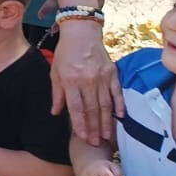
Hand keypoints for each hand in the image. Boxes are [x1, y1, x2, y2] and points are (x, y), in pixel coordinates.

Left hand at [51, 20, 120, 142]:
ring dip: (106, 122)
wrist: (82, 32)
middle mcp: (87, 81)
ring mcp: (102, 77)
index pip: (76, 108)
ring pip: (105, 104)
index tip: (82, 137)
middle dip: (93, 128)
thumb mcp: (55, 72)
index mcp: (70, 81)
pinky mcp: (113, 73)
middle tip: (95, 143)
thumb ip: (57, 93)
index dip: (79, 124)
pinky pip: (117, 93)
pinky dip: (120, 105)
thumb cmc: (65, 53)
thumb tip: (55, 112)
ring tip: (107, 137)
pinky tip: (121, 118)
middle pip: (91, 109)